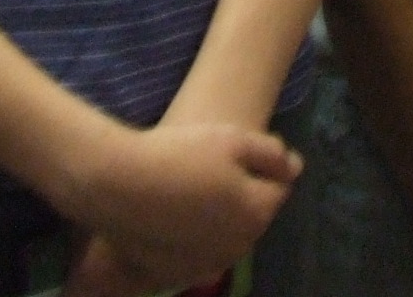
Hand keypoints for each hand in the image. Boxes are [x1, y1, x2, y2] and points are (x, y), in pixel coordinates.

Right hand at [67, 121, 297, 294]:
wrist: (118, 186)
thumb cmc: (178, 155)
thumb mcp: (232, 140)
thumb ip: (270, 154)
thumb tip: (294, 168)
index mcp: (255, 213)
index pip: (279, 190)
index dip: (267, 168)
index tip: (244, 152)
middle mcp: (237, 246)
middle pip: (253, 216)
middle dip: (246, 195)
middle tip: (217, 169)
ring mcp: (206, 264)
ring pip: (227, 237)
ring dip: (222, 218)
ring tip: (195, 189)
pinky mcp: (176, 273)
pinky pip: (198, 252)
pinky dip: (196, 237)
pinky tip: (176, 215)